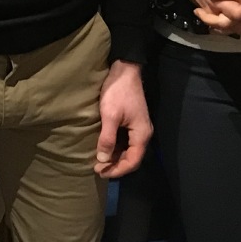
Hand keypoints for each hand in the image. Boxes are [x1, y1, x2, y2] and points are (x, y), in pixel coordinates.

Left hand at [95, 60, 151, 178]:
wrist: (125, 70)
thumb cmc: (118, 92)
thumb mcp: (110, 116)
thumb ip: (107, 139)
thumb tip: (103, 160)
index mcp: (141, 134)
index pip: (133, 161)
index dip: (117, 170)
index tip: (100, 171)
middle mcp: (143, 134)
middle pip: (132, 157)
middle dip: (115, 165)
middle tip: (97, 168)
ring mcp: (139, 128)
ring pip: (129, 150)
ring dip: (115, 157)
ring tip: (99, 160)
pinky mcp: (133, 122)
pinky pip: (126, 141)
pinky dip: (116, 147)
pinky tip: (104, 147)